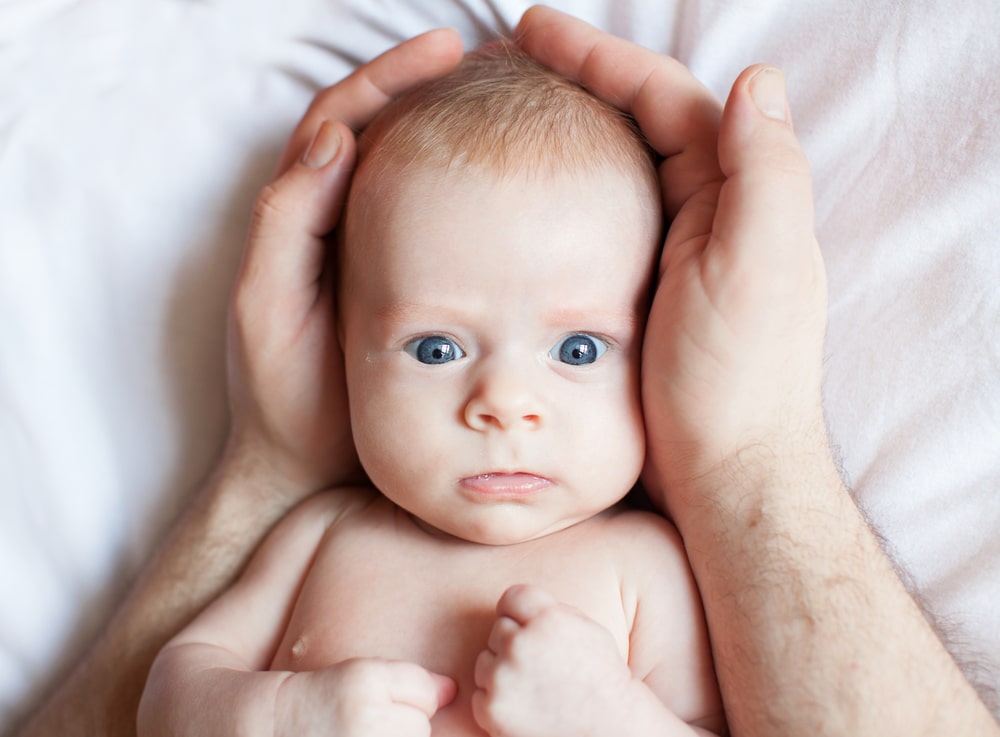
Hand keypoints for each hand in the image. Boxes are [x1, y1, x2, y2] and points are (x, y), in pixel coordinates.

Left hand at [225, 29, 463, 499]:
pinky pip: (439, 228)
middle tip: (489, 61)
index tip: (445, 51)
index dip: (387, 79)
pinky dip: (467, 197)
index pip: (341, 122)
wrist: (310, 471)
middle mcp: (338, 227)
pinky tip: (508, 190)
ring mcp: (377, 257)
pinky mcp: (412, 291)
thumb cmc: (287, 397)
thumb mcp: (269, 307)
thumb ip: (288, 224)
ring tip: (506, 105)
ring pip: (413, 175)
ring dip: (451, 132)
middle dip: (428, 88)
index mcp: (301, 220)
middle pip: (382, 132)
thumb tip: (334, 136)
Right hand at [275, 658, 456, 736]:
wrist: (280, 726)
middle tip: (365, 724)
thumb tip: (453, 691)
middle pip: (421, 726)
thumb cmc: (330, 698)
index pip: (427, 694)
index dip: (409, 697)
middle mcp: (365, 718)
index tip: (379, 701)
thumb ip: (413, 680)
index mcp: (366, 682)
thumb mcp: (364, 673)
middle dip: (402, 725)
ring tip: (362, 736)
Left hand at [472, 585, 636, 736]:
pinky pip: (480, 695)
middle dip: (514, 644)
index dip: (518, 611)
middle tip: (538, 666)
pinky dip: (498, 703)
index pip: (513, 597)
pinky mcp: (493, 709)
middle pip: (498, 629)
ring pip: (485, 661)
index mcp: (548, 620)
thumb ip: (553, 612)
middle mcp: (522, 644)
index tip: (525, 626)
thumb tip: (521, 606)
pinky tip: (526, 708)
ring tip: (534, 688)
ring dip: (502, 672)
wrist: (609, 731)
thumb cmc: (602, 680)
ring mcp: (504, 678)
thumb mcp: (588, 631)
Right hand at [517, 9, 827, 512]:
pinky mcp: (647, 291)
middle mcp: (712, 212)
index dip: (602, 57)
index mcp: (736, 194)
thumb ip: (764, 171)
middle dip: (580, 81)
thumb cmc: (736, 379)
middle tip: (509, 60)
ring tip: (508, 112)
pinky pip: (604, 221)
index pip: (667, 98)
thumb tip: (754, 78)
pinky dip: (568, 195)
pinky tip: (526, 197)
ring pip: (620, 168)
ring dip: (571, 132)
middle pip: (641, 121)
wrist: (722, 474)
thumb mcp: (756, 269)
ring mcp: (678, 251)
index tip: (533, 31)